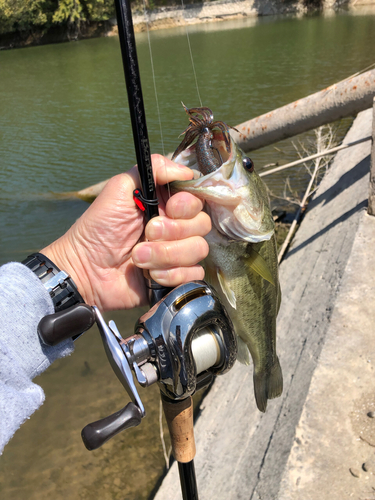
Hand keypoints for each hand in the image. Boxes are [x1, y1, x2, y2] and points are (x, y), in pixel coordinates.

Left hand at [41, 155, 210, 310]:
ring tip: (138, 257)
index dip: (187, 204)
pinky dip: (170, 274)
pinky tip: (149, 275)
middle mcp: (176, 227)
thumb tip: (184, 170)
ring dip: (166, 254)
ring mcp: (177, 253)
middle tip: (146, 233)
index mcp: (165, 204)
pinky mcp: (176, 277)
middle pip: (202, 224)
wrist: (86, 270)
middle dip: (172, 231)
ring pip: (198, 250)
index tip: (170, 208)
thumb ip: (152, 169)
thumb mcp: (120, 189)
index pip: (197, 198)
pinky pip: (194, 273)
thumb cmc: (98, 229)